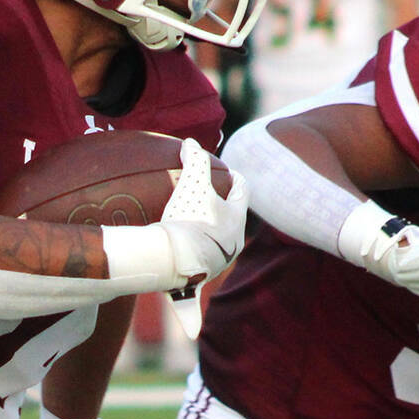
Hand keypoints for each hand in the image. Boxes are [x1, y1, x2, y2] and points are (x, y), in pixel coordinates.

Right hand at [160, 139, 248, 286]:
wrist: (176, 261)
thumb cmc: (189, 219)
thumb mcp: (192, 183)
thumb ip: (195, 160)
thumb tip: (190, 142)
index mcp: (237, 219)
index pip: (242, 191)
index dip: (236, 179)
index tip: (228, 173)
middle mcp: (234, 242)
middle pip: (232, 218)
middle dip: (223, 207)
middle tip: (208, 196)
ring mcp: (219, 262)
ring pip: (217, 240)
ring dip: (208, 230)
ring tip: (191, 221)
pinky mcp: (202, 275)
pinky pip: (198, 258)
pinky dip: (191, 249)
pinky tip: (178, 247)